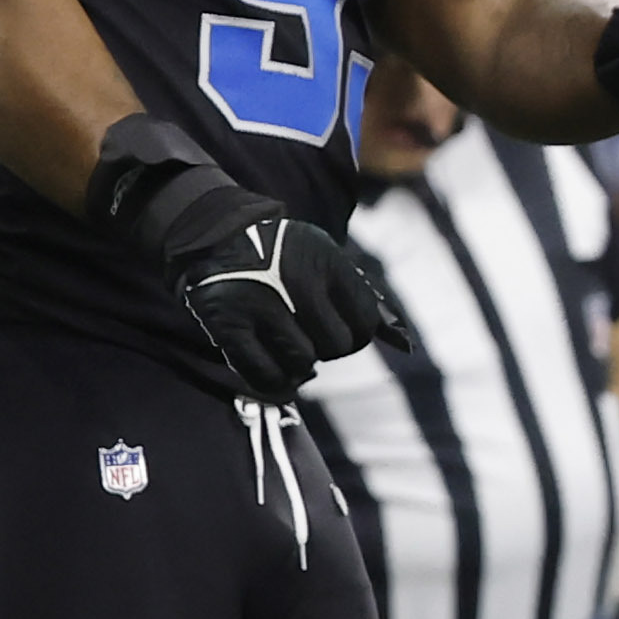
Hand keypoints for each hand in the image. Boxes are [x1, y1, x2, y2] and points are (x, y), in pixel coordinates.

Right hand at [105, 154, 413, 405]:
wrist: (215, 236)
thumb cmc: (284, 257)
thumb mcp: (327, 260)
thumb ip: (365, 298)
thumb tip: (403, 344)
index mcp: (326, 260)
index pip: (365, 320)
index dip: (357, 332)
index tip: (339, 326)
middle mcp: (295, 281)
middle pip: (337, 345)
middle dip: (328, 348)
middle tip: (309, 335)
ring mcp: (259, 304)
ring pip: (303, 363)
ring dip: (301, 366)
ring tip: (289, 346)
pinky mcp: (227, 325)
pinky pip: (264, 375)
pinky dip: (275, 382)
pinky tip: (276, 372)